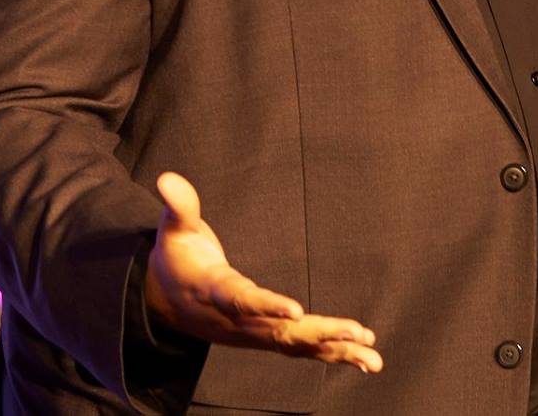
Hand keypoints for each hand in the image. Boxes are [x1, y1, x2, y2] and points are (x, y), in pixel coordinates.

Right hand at [143, 170, 383, 374]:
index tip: (296, 311)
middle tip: (357, 333)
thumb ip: (179, 206)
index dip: (267, 306)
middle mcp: (237, 322)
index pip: (242, 300)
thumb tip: (166, 179)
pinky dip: (332, 353)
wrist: (165, 303)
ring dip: (335, 350)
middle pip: (280, 333)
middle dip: (320, 333)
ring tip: (373, 356)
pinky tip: (364, 358)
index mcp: (215, 292)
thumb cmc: (176, 259)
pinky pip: (300, 349)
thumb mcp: (173, 230)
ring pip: (296, 346)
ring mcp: (252, 334)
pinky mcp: (264, 337)